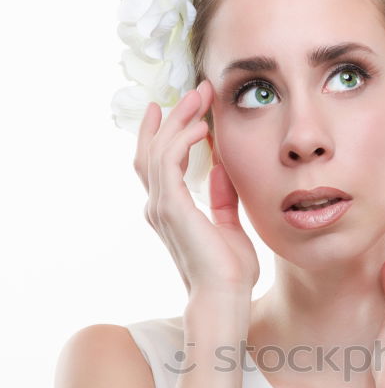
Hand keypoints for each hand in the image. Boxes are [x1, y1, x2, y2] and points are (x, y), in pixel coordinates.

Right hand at [134, 79, 259, 297]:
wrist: (225, 297)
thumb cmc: (229, 273)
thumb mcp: (229, 225)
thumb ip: (222, 197)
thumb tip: (224, 167)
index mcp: (170, 211)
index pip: (159, 163)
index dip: (169, 132)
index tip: (189, 108)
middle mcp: (159, 207)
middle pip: (152, 149)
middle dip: (172, 116)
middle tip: (195, 90)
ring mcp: (161, 207)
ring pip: (159, 149)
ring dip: (179, 119)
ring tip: (199, 97)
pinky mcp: (171, 207)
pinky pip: (169, 161)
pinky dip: (183, 139)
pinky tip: (202, 126)